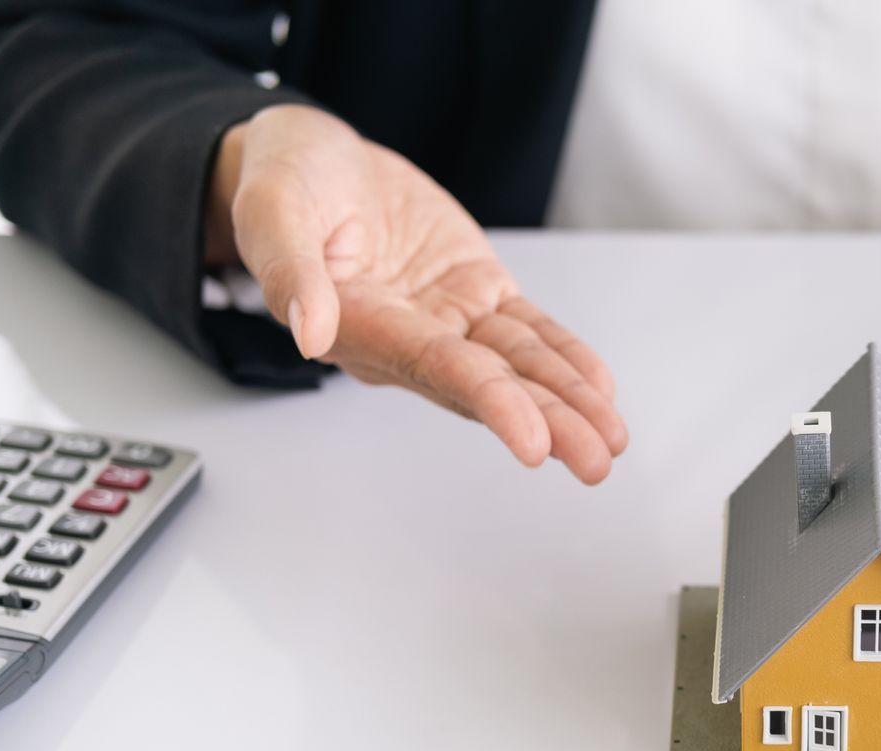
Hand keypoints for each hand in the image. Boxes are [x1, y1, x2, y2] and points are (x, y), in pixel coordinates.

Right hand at [204, 104, 624, 481]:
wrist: (312, 158)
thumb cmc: (284, 182)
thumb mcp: (270, 208)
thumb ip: (287, 269)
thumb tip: (309, 332)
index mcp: (357, 326)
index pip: (434, 367)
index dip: (489, 402)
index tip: (533, 443)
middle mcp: (406, 338)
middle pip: (486, 386)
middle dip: (546, 423)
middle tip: (594, 461)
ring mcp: (446, 319)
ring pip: (516, 367)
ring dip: (566, 403)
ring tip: (610, 439)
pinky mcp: (475, 295)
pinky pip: (528, 333)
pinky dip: (565, 358)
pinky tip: (599, 390)